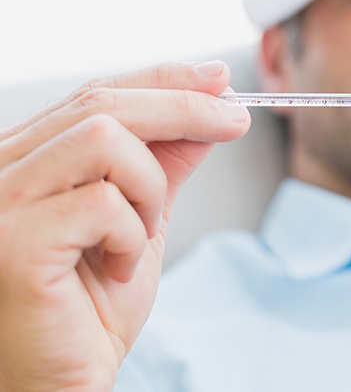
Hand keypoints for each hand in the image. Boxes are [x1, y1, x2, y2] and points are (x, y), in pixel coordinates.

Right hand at [0, 61, 249, 391]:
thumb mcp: (143, 217)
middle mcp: (1, 170)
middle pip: (101, 104)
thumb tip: (210, 110)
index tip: (218, 79)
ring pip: (103, 138)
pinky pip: (103, 203)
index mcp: (29, 158)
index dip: (163, 80)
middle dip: (184, 106)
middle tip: (237, 120)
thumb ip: (166, 163)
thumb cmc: (92, 306)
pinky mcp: (12, 243)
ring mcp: (0, 204)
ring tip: (144, 231)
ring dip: (149, 184)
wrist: (64, 381)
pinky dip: (133, 233)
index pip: (96, 94)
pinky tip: (118, 267)